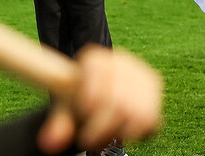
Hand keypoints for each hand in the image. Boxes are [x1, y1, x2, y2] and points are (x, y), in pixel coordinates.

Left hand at [37, 46, 161, 153]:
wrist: (102, 99)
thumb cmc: (79, 103)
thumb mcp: (65, 111)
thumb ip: (58, 124)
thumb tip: (49, 144)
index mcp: (95, 59)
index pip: (96, 71)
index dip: (90, 94)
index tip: (83, 113)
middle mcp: (122, 60)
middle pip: (116, 98)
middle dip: (100, 126)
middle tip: (87, 141)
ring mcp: (141, 74)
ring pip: (133, 110)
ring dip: (116, 131)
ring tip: (103, 139)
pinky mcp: (155, 88)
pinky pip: (149, 116)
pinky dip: (134, 131)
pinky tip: (121, 133)